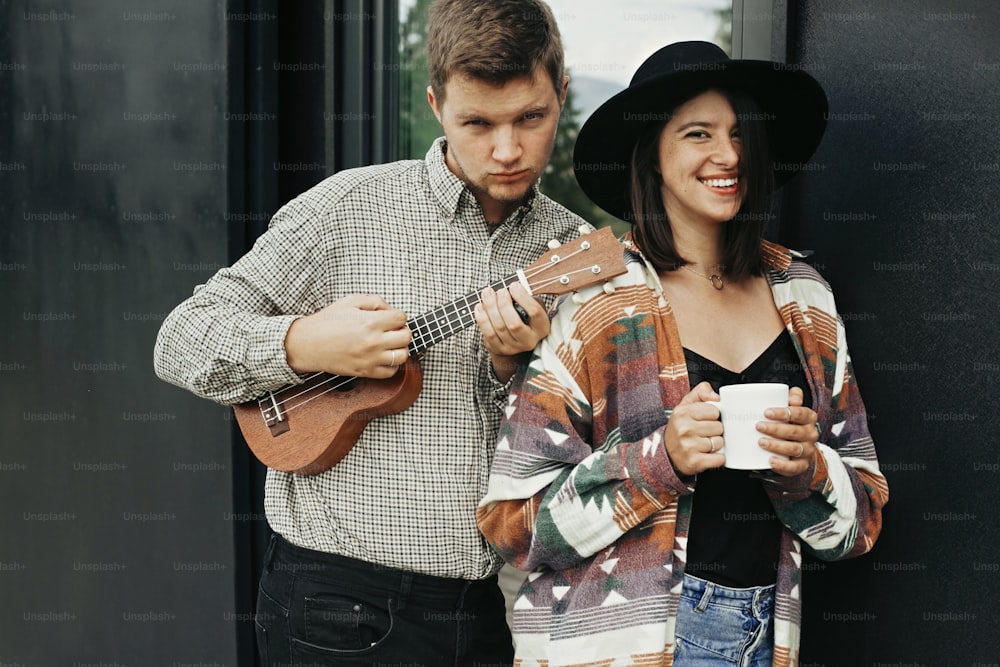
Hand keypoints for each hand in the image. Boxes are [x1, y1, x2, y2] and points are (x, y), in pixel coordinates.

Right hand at [284, 294, 409, 377]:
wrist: (308, 343)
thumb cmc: (328, 321)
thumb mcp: (350, 301)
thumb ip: (375, 301)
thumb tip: (391, 310)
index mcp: (370, 322)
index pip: (401, 318)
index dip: (398, 316)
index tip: (391, 318)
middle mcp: (373, 341)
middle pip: (406, 337)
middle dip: (402, 331)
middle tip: (392, 330)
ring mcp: (370, 359)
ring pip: (403, 356)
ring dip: (400, 348)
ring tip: (390, 344)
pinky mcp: (365, 371)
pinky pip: (391, 372)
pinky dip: (392, 365)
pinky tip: (384, 357)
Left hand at [474, 283, 548, 382]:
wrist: (515, 337)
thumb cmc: (524, 315)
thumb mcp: (532, 306)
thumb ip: (526, 297)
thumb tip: (512, 286)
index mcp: (542, 328)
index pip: (534, 312)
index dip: (522, 297)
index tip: (513, 285)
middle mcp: (529, 341)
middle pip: (514, 324)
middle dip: (503, 304)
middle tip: (499, 291)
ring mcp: (513, 347)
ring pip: (499, 328)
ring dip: (490, 308)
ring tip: (487, 294)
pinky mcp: (499, 349)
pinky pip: (488, 334)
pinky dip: (482, 318)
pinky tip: (480, 306)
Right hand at [663, 382, 725, 475]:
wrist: (666, 453)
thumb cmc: (680, 428)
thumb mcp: (685, 405)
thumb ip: (701, 392)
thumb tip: (715, 396)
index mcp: (682, 412)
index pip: (714, 410)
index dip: (712, 415)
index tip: (705, 420)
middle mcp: (684, 429)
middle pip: (718, 427)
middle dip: (715, 430)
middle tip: (704, 433)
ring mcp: (689, 446)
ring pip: (719, 442)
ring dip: (716, 444)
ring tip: (704, 444)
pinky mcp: (695, 462)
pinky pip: (719, 458)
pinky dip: (717, 458)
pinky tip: (708, 455)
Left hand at [755, 386, 819, 476]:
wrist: (796, 447)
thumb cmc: (789, 422)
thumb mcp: (790, 407)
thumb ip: (792, 396)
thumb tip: (793, 398)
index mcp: (809, 418)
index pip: (800, 413)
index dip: (784, 413)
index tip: (766, 412)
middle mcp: (811, 434)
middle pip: (795, 431)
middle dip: (776, 429)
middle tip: (758, 426)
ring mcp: (808, 450)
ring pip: (795, 448)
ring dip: (777, 446)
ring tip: (761, 442)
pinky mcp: (801, 465)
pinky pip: (795, 467)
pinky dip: (782, 465)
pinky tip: (770, 460)